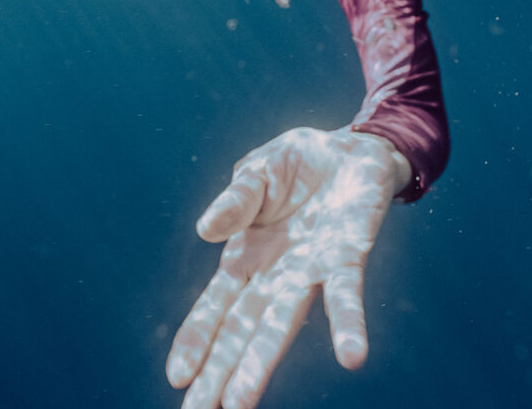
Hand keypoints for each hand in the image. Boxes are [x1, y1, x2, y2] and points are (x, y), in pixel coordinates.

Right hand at [166, 126, 410, 408]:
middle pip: (241, 330)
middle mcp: (277, 274)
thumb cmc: (298, 165)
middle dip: (219, 372)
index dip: (196, 339)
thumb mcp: (256, 172)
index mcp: (246, 257)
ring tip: (241, 402)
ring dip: (263, 363)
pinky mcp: (348, 255)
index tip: (177, 377)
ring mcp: (312, 270)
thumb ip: (236, 200)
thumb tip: (206, 230)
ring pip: (282, 323)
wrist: (353, 148)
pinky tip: (352, 356)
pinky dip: (348, 325)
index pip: (215, 307)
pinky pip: (347, 294)